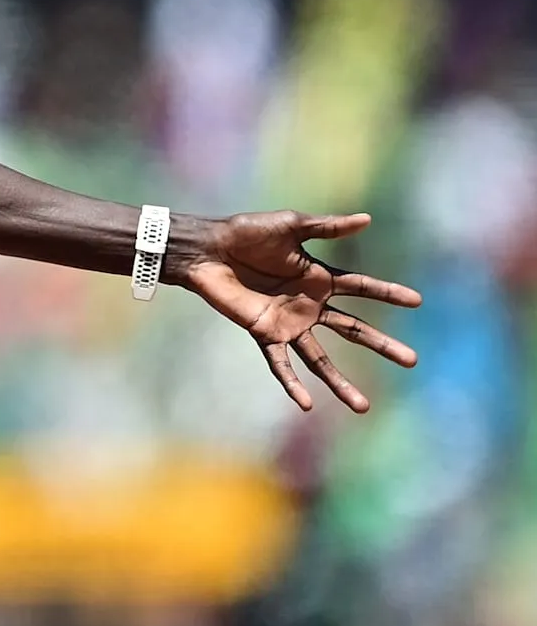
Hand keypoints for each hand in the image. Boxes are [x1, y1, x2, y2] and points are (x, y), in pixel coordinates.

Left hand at [179, 212, 419, 412]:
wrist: (208, 249)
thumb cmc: (246, 232)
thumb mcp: (290, 225)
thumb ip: (327, 227)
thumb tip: (367, 219)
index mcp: (319, 278)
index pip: (363, 288)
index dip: (388, 294)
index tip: (417, 301)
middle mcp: (309, 305)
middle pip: (353, 330)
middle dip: (381, 345)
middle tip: (412, 360)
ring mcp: (288, 322)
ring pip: (321, 359)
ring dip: (341, 382)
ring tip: (363, 406)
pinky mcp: (264, 333)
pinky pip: (280, 363)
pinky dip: (292, 384)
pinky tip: (307, 405)